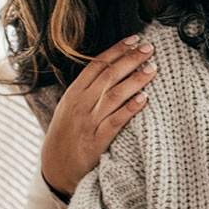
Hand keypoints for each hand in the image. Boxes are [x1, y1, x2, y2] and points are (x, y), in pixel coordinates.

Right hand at [40, 35, 156, 196]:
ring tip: (152, 68)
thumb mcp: (69, 108)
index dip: (117, 50)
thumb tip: (112, 69)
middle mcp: (80, 104)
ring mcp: (89, 122)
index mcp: (73, 93)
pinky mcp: (97, 140)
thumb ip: (87, 90)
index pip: (97, 65)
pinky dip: (130, 109)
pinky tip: (144, 99)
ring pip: (114, 95)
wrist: (55, 169)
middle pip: (109, 76)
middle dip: (130, 59)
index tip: (134, 39)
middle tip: (150, 48)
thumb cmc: (67, 135)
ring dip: (135, 80)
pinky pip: (116, 121)